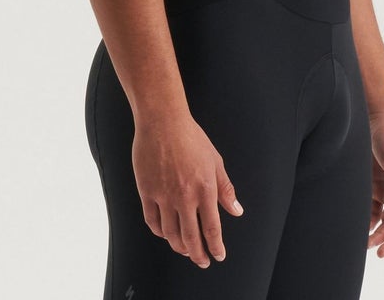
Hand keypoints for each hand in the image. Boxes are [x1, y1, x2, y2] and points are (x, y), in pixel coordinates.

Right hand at [132, 112, 243, 268]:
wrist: (163, 122)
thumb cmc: (191, 138)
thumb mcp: (216, 161)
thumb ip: (226, 189)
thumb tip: (237, 211)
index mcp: (205, 189)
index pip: (212, 228)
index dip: (215, 246)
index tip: (218, 256)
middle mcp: (184, 197)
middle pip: (191, 237)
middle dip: (198, 254)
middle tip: (202, 261)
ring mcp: (163, 195)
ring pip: (170, 233)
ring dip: (179, 246)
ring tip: (185, 250)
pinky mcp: (147, 191)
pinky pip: (152, 221)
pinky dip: (160, 232)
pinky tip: (166, 234)